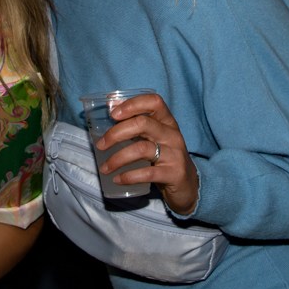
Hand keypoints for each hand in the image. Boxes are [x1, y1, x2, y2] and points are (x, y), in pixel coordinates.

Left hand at [96, 93, 200, 214]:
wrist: (188, 186)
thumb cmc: (165, 158)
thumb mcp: (155, 138)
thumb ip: (136, 123)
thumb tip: (110, 104)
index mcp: (167, 122)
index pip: (154, 102)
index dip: (132, 104)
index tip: (113, 114)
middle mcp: (172, 135)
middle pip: (142, 124)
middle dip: (116, 133)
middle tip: (100, 145)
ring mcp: (174, 154)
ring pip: (141, 149)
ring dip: (117, 158)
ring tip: (105, 168)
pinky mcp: (173, 173)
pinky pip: (147, 173)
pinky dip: (129, 176)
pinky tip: (118, 179)